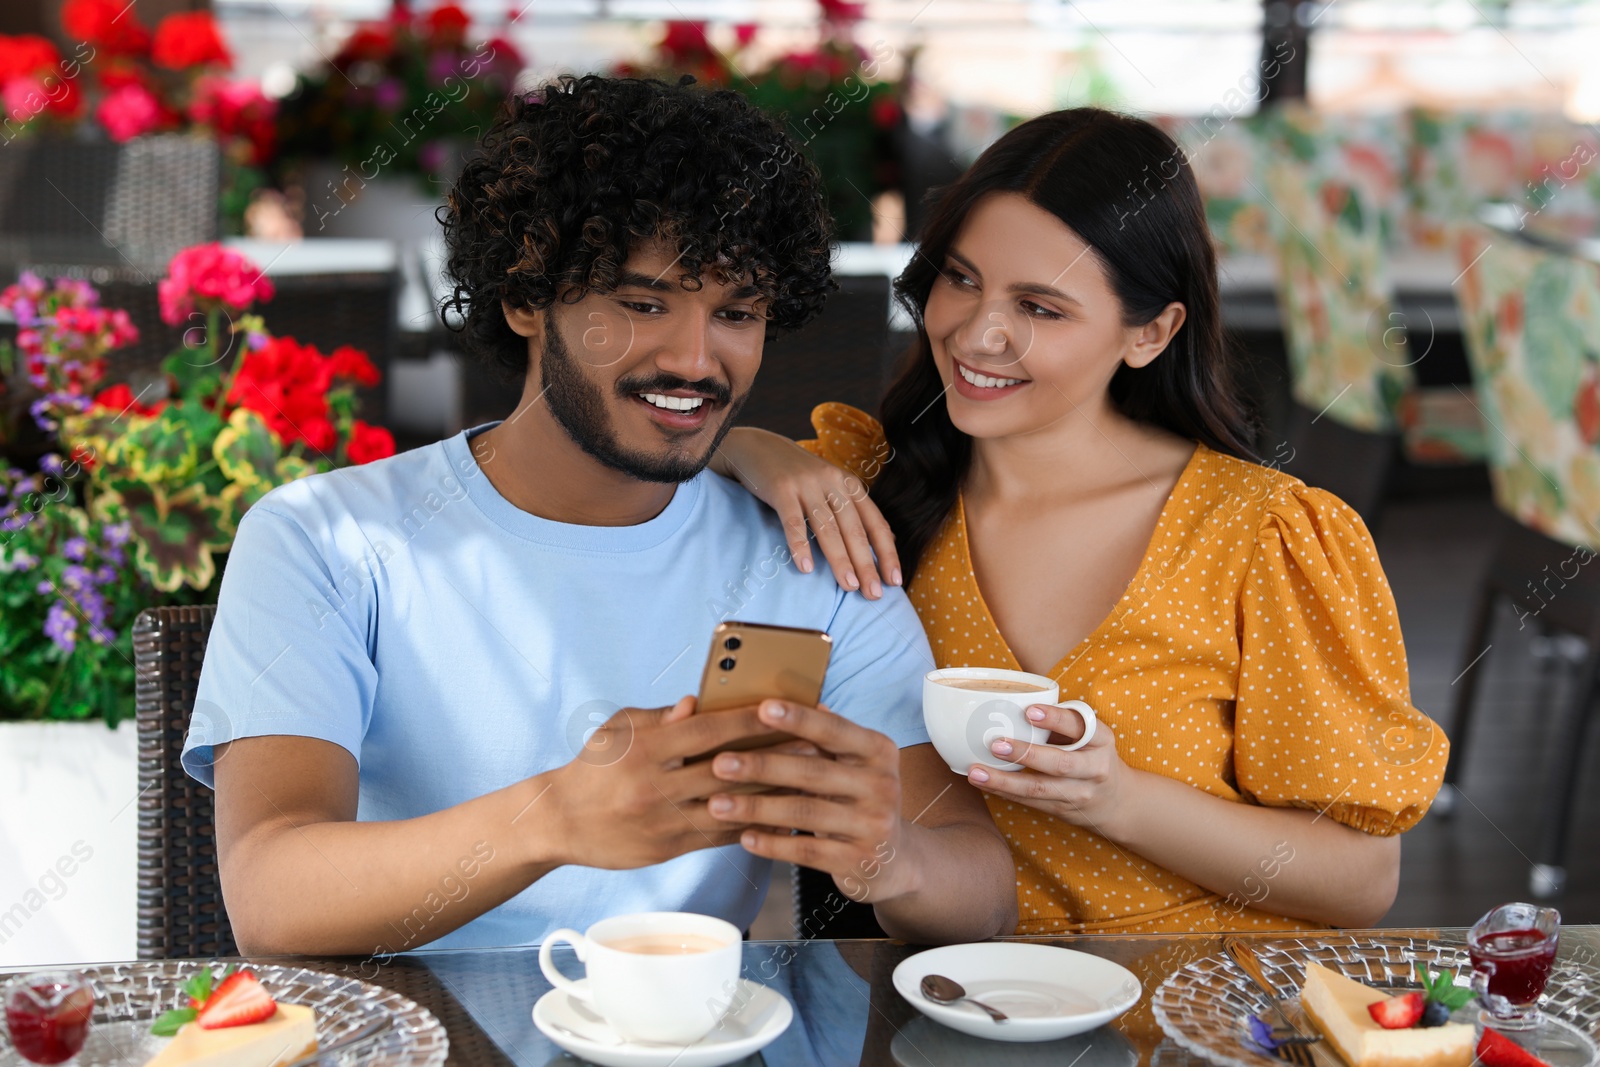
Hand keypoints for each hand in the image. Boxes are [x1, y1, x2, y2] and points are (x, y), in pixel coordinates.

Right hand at [545, 697, 787, 869]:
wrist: (560, 821)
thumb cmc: (594, 765)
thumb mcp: (618, 729)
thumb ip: (660, 717)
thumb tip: (696, 703)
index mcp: (647, 748)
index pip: (708, 731)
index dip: (749, 720)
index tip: (784, 708)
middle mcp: (658, 786)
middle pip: (729, 770)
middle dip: (776, 756)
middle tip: (817, 744)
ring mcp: (665, 821)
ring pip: (731, 807)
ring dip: (774, 794)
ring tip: (810, 781)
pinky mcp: (669, 848)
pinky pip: (720, 837)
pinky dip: (753, 826)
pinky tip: (782, 819)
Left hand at [705, 699, 913, 902]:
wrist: (896, 859)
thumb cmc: (860, 799)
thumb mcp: (856, 763)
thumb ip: (826, 736)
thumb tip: (779, 700)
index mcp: (879, 751)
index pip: (834, 730)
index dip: (798, 718)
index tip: (762, 708)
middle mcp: (882, 785)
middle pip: (812, 772)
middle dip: (761, 766)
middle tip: (718, 763)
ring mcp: (873, 825)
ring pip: (804, 813)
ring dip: (755, 808)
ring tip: (717, 804)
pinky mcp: (859, 861)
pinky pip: (807, 851)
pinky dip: (772, 844)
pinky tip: (744, 837)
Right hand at [712, 427, 898, 597]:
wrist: (757, 447)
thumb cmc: (797, 474)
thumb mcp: (830, 485)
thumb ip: (853, 508)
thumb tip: (887, 539)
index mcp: (849, 485)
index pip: (875, 522)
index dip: (887, 552)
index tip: (895, 580)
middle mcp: (832, 482)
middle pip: (854, 529)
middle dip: (866, 564)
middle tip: (874, 593)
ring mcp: (807, 484)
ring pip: (828, 528)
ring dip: (840, 559)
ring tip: (849, 586)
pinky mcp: (781, 489)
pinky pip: (792, 522)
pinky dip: (799, 545)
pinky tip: (805, 568)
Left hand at [965, 704, 1131, 837]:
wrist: (1117, 801)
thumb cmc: (1092, 754)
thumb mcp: (1091, 734)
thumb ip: (1064, 721)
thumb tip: (1013, 702)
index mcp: (1101, 740)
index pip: (1080, 727)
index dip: (1055, 718)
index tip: (1029, 710)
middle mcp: (1094, 768)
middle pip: (1059, 763)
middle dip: (1025, 754)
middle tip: (995, 743)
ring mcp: (1079, 793)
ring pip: (1039, 789)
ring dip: (1004, 781)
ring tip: (977, 772)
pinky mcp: (1063, 810)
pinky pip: (1030, 802)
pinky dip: (1004, 792)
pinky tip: (984, 783)